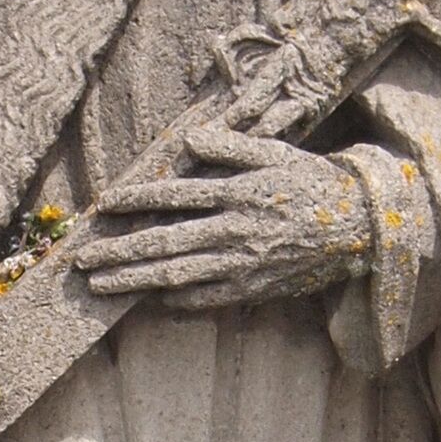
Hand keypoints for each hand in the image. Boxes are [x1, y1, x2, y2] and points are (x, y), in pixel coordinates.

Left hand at [78, 148, 372, 308]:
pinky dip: (176, 301)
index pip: (174, 194)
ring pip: (177, 275)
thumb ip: (231, 146)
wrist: (358, 227)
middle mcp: (234, 230)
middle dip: (119, 251)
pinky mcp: (252, 289)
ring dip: (135, 282)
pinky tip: (149, 300)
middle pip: (165, 241)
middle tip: (82, 259)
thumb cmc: (313, 184)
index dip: (136, 200)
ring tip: (100, 286)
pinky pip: (206, 299)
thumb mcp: (276, 153)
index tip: (104, 205)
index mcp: (237, 192)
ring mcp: (242, 264)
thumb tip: (192, 139)